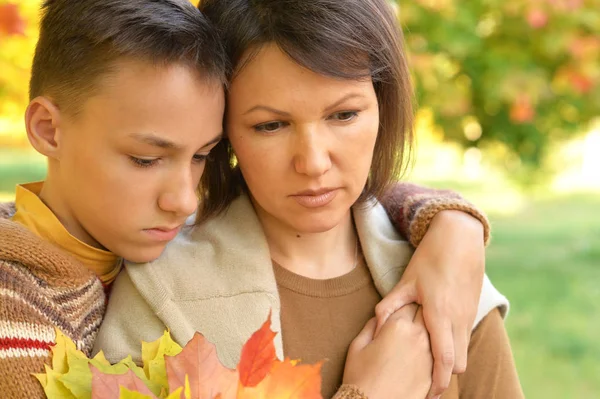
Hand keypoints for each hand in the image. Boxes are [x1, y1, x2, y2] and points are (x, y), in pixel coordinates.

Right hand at [343, 304, 432, 398]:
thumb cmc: (360, 375)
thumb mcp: (358, 345)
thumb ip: (371, 325)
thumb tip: (380, 317)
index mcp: (398, 325)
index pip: (408, 303)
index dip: (405, 302)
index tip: (403, 305)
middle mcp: (418, 336)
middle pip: (426, 315)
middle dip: (421, 314)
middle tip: (413, 318)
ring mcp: (429, 355)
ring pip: (436, 334)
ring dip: (430, 331)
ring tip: (416, 336)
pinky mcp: (433, 373)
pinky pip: (438, 355)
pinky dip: (433, 351)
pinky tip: (419, 356)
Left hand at [374, 210, 484, 398]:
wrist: (461, 238)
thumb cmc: (431, 258)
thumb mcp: (407, 280)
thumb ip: (391, 304)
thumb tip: (377, 323)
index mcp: (440, 314)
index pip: (444, 359)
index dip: (439, 381)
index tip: (430, 395)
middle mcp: (458, 318)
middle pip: (459, 363)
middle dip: (445, 375)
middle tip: (426, 382)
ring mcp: (468, 314)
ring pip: (464, 350)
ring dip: (451, 360)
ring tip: (431, 364)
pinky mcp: (472, 309)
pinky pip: (465, 336)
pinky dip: (455, 345)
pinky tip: (440, 341)